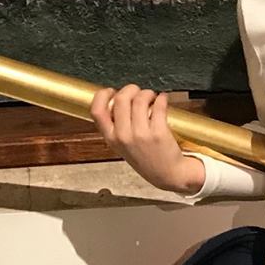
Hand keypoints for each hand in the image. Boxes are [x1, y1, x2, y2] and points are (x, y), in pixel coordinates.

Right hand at [90, 84, 205, 196]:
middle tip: (137, 91)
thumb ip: (115, 127)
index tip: (111, 91)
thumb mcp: (122, 147)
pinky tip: (163, 99)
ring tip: (152, 96)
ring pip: (140, 99)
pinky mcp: (159, 132)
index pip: (97, 111)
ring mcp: (141, 135)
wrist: (168, 175)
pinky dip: (162, 98)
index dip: (103, 95)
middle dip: (130, 89)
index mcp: (111, 139)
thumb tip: (117, 100)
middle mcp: (124, 136)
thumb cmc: (146, 160)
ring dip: (147, 93)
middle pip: (121, 99)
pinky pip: (158, 105)